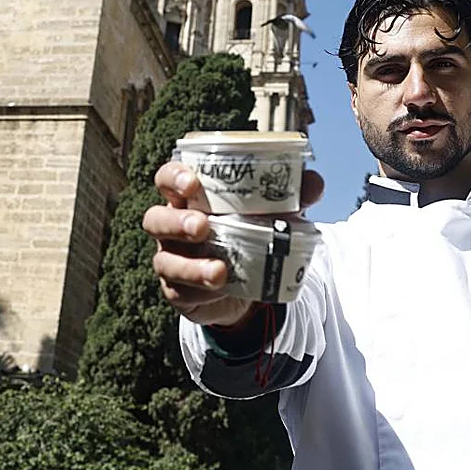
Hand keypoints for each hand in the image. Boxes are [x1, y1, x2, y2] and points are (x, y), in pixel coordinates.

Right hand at [143, 161, 324, 326]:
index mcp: (190, 199)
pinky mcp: (178, 291)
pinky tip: (220, 289)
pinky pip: (180, 291)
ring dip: (190, 266)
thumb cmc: (250, 233)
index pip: (167, 179)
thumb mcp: (272, 213)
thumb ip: (292, 196)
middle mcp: (173, 227)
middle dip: (176, 222)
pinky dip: (201, 291)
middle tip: (203, 226)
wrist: (247, 285)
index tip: (192, 182)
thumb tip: (315, 182)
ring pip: (165, 260)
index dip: (173, 178)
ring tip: (219, 271)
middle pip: (155, 219)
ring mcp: (171, 259)